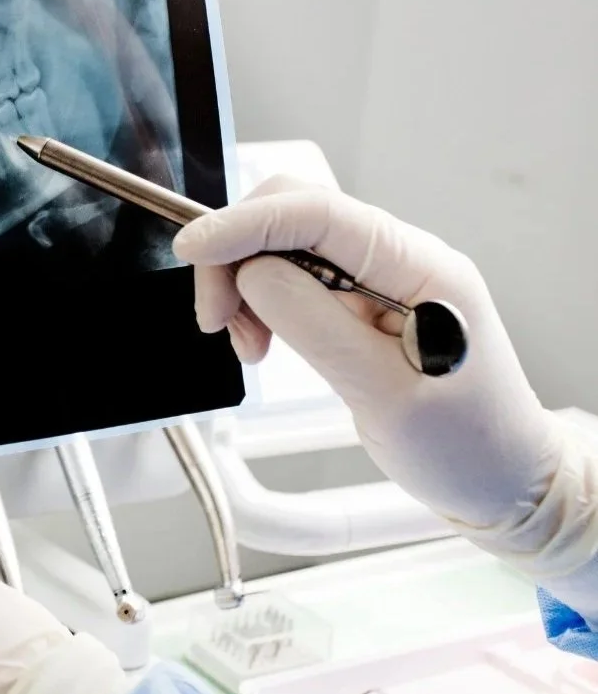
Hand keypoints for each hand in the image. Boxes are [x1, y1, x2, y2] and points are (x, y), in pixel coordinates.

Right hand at [171, 176, 562, 534]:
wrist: (501, 480)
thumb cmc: (465, 447)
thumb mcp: (384, 394)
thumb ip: (315, 326)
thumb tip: (251, 274)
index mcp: (419, 267)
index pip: (317, 213)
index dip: (244, 224)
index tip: (192, 250)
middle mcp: (398, 259)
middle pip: (292, 215)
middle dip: (237, 254)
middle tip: (216, 320)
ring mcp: (378, 278)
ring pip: (283, 245)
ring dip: (245, 285)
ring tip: (248, 346)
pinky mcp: (358, 303)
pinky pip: (292, 279)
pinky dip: (260, 304)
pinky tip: (262, 343)